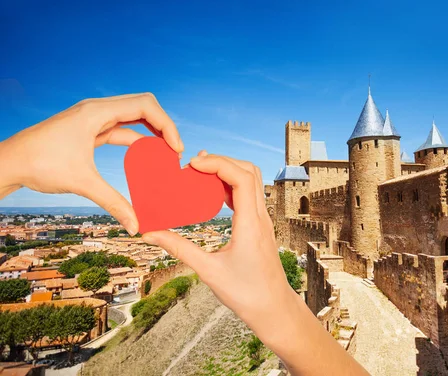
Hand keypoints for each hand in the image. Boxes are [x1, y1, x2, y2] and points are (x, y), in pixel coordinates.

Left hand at [0, 93, 182, 234]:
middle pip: (144, 106)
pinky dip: (136, 140)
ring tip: (165, 154)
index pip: (146, 106)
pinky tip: (145, 157)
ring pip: (133, 117)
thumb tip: (137, 225)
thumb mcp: (82, 183)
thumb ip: (113, 202)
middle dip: (164, 126)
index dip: (167, 124)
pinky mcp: (89, 130)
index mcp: (97, 111)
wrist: (8, 163)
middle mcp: (97, 109)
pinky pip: (120, 129)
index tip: (175, 148)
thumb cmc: (39, 164)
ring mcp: (93, 118)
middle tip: (174, 151)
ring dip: (151, 132)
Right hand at [143, 153, 368, 375]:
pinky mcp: (260, 226)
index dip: (218, 163)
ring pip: (251, 181)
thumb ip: (179, 248)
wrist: (274, 309)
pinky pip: (249, 195)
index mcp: (250, 223)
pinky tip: (213, 193)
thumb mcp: (208, 271)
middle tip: (194, 165)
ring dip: (228, 171)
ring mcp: (263, 220)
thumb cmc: (246, 294)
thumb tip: (151, 233)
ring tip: (200, 173)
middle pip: (249, 171)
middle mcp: (260, 217)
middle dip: (221, 161)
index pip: (241, 177)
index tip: (193, 164)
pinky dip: (231, 186)